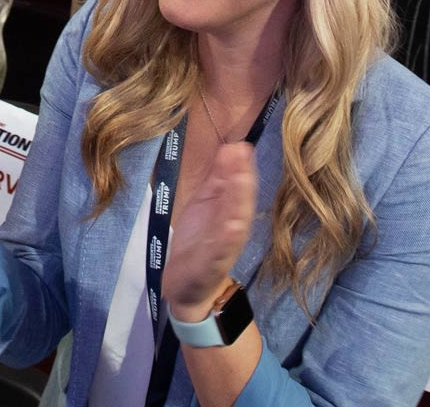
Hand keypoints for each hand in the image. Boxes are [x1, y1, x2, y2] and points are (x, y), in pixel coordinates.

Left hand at [161, 143, 255, 317]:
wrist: (187, 284)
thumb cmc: (198, 239)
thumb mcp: (206, 202)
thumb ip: (219, 178)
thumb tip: (232, 148)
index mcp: (229, 211)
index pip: (238, 186)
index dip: (241, 167)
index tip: (241, 145)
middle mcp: (232, 228)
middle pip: (240, 201)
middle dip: (242, 179)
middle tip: (243, 153)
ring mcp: (224, 246)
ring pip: (236, 222)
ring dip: (239, 201)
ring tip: (242, 179)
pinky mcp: (213, 263)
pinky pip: (223, 250)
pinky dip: (229, 237)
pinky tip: (234, 225)